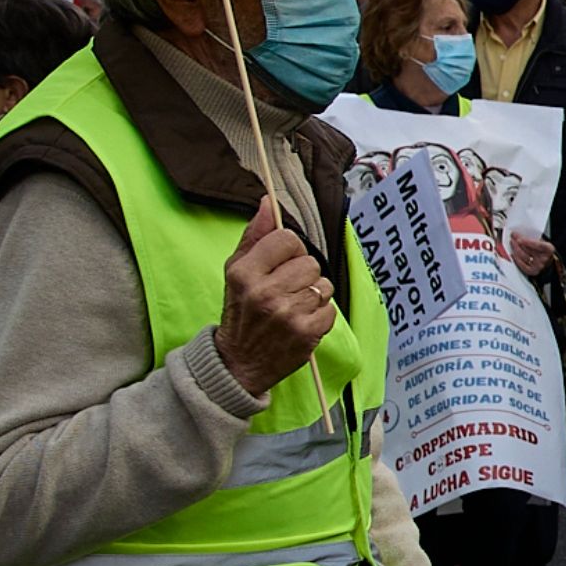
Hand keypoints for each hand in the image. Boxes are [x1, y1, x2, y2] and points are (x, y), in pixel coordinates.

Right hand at [213, 196, 334, 395]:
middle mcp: (265, 292)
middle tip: (286, 290)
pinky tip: (301, 322)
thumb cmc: (240, 313)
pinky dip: (319, 316)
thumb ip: (254, 236)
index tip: (281, 265)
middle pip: (309, 262)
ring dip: (313, 295)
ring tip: (293, 307)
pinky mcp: (306, 334)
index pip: (287, 239)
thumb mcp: (236, 272)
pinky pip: (330, 309)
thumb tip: (268, 202)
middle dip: (302, 274)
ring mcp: (287, 314)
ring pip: (323, 285)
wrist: (239, 363)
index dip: (289, 250)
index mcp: (245, 273)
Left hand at [510, 231, 555, 278]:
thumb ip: (534, 239)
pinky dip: (516, 259)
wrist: (548, 262)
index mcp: (549, 249)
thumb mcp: (543, 242)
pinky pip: (522, 265)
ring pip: (524, 257)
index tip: (518, 239)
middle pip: (528, 250)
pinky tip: (513, 254)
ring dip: (516, 249)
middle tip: (512, 237)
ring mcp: (538, 266)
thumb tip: (520, 235)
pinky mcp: (532, 271)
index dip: (527, 242)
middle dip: (518, 243)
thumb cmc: (544, 250)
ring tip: (512, 243)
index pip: (538, 245)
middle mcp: (544, 258)